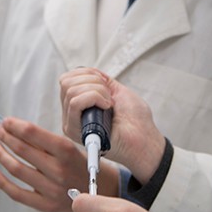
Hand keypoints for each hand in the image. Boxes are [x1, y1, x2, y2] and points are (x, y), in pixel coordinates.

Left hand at [0, 117, 118, 211]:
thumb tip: (20, 131)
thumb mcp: (75, 148)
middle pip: (22, 150)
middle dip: (6, 136)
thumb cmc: (88, 167)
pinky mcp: (46, 205)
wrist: (106, 194)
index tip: (7, 121)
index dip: (15, 126)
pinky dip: (1, 182)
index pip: (33, 134)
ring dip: (2, 155)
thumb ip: (49, 143)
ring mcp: (51, 189)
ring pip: (16, 169)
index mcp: (67, 152)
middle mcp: (58, 170)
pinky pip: (17, 193)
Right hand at [59, 68, 165, 183]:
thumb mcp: (116, 91)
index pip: (67, 79)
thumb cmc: (135, 120)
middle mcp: (71, 114)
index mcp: (79, 104)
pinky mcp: (75, 131)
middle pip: (66, 83)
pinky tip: (107, 107)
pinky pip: (75, 103)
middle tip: (109, 96)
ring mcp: (71, 123)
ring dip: (97, 90)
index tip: (106, 84)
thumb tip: (87, 72)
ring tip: (109, 103)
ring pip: (71, 91)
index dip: (87, 74)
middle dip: (93, 81)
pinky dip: (94, 97)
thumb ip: (100, 80)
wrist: (144, 140)